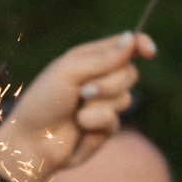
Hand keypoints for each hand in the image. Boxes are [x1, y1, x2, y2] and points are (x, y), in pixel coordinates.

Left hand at [0, 29, 155, 181]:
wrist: (32, 142)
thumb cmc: (43, 102)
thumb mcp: (68, 72)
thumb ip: (102, 58)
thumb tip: (132, 40)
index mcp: (89, 59)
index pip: (124, 46)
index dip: (140, 45)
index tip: (149, 52)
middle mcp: (100, 79)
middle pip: (131, 73)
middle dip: (110, 83)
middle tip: (84, 91)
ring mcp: (104, 104)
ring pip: (126, 98)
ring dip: (99, 104)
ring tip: (76, 111)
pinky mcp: (105, 128)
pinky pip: (114, 120)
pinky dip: (95, 122)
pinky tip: (79, 127)